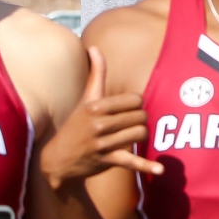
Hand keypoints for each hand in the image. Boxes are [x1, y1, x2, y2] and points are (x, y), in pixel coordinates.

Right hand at [40, 47, 163, 189]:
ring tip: (133, 135)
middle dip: (140, 119)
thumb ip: (96, 73)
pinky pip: (131, 162)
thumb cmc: (76, 125)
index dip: (136, 104)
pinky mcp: (107, 161)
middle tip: (130, 123)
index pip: (134, 100)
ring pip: (140, 134)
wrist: (57, 159)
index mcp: (95, 106)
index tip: (128, 109)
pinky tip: (160, 171)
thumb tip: (94, 47)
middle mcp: (98, 124)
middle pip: (140, 116)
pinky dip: (146, 167)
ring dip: (141, 135)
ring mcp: (103, 143)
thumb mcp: (85, 99)